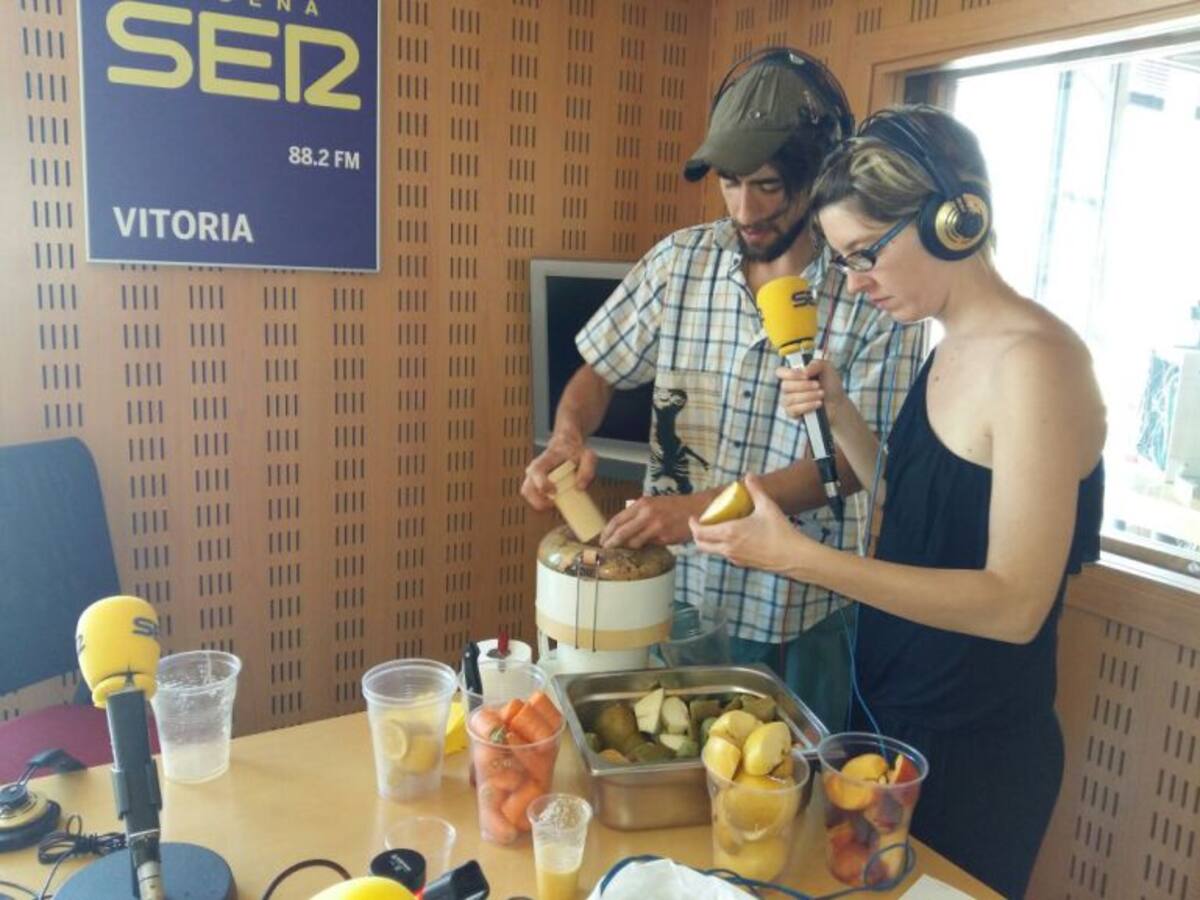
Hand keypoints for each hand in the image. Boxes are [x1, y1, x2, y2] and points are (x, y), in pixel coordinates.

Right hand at [521, 433, 597, 511]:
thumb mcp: (588, 456)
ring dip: (539, 503)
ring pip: (527, 494)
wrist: (567, 444)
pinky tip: (553, 501)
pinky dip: (540, 502)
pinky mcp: (534, 483)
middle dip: (539, 501)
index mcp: (546, 459)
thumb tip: (580, 487)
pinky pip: (531, 496)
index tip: (554, 492)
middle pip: (527, 488)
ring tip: (554, 502)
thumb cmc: (576, 451)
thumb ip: (588, 470)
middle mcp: (535, 468)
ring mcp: (532, 476)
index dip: (542, 485)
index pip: (537, 471)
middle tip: (555, 503)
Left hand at [600, 493, 711, 548]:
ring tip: (623, 551)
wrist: (698, 509)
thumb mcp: (654, 504)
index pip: (617, 519)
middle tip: (606, 549)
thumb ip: (638, 514)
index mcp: (642, 504)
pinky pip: (648, 546)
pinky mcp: (664, 537)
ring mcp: (655, 526)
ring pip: (633, 542)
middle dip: (611, 543)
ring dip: (627, 548)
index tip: (602, 539)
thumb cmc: (676, 507)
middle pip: (621, 532)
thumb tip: (622, 529)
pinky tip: (643, 549)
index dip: (606, 532)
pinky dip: (643, 548)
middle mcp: (647, 513)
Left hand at [688, 475, 814, 573]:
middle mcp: (728, 548)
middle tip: (701, 524)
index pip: (700, 532)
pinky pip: (726, 555)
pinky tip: (734, 538)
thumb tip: (749, 475)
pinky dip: (723, 547)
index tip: (693, 518)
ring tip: (717, 529)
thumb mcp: (767, 506)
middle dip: (697, 535)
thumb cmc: (780, 531)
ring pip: (713, 551)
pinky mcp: (743, 564)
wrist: (793, 557)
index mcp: (730, 533)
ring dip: (710, 541)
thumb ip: (756, 489)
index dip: (693, 525)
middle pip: (701, 545)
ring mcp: (735, 558)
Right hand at [778, 359, 848, 426]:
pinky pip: (793, 410)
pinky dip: (807, 406)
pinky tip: (818, 404)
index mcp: (793, 375)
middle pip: (785, 386)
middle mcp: (788, 387)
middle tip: (818, 385)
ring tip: (821, 394)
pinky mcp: (792, 413)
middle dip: (804, 386)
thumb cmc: (830, 385)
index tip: (806, 376)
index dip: (790, 374)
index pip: (780, 372)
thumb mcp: (827, 368)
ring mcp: (789, 401)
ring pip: (789, 398)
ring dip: (808, 396)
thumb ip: (815, 364)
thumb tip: (803, 371)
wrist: (838, 403)